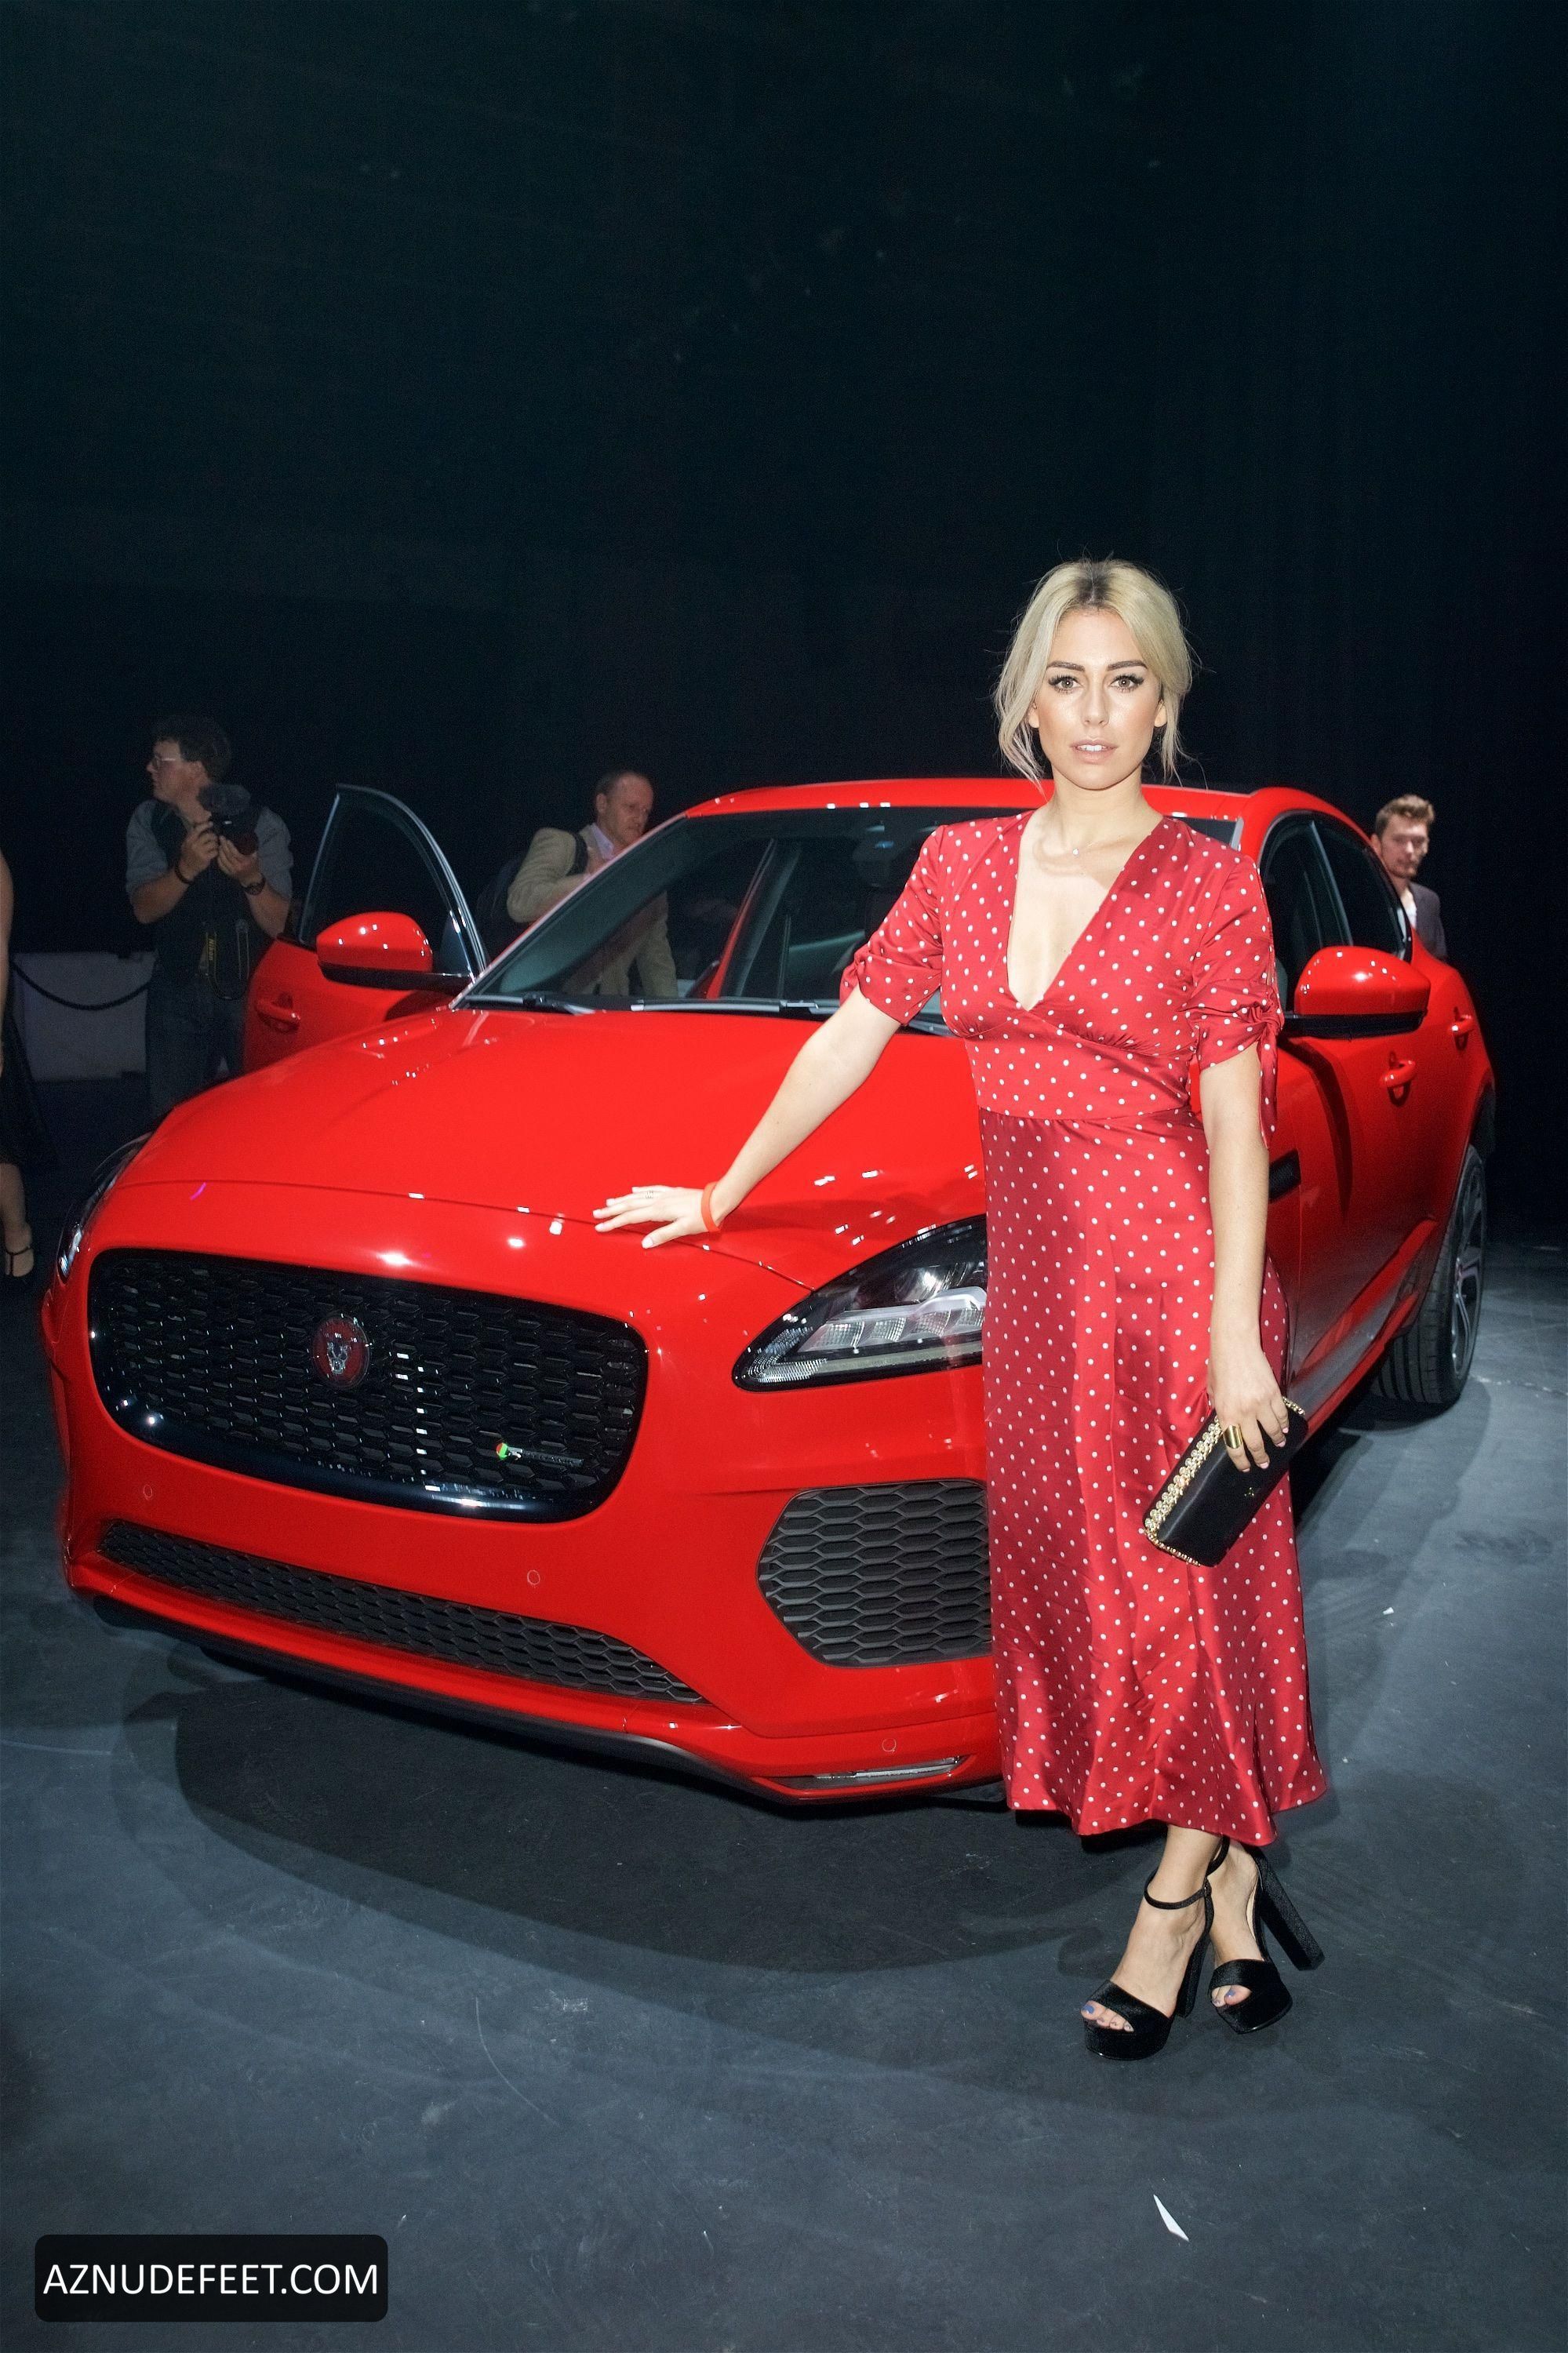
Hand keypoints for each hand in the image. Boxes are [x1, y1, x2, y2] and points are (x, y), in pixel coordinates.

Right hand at [177, 821, 218, 878]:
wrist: (187, 867)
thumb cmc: (188, 853)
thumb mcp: (186, 843)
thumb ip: (192, 835)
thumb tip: (200, 824)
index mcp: (189, 840)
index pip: (197, 829)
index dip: (205, 825)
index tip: (211, 824)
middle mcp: (194, 845)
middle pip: (208, 836)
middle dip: (213, 836)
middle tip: (215, 839)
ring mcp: (200, 851)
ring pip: (213, 843)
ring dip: (216, 844)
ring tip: (215, 846)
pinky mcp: (205, 858)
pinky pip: (215, 851)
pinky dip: (217, 851)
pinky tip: (215, 852)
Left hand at [216, 836, 262, 887]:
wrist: (251, 879)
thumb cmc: (254, 865)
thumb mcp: (255, 856)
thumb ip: (251, 848)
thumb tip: (247, 837)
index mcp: (245, 862)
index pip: (235, 853)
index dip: (230, 846)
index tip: (227, 839)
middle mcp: (238, 867)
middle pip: (228, 855)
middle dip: (223, 846)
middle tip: (221, 838)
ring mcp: (232, 871)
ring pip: (223, 860)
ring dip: (220, 851)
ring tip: (219, 845)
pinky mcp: (229, 873)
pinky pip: (221, 865)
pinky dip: (218, 859)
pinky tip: (218, 853)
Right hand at [593, 1184, 708, 1248]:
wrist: (717, 1201)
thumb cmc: (702, 1217)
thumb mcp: (683, 1229)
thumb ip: (663, 1235)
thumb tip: (645, 1244)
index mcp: (659, 1210)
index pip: (631, 1217)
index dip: (614, 1223)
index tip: (600, 1227)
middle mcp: (659, 1200)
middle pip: (630, 1205)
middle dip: (612, 1210)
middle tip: (596, 1213)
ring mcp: (665, 1194)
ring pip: (638, 1196)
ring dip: (622, 1200)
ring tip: (609, 1202)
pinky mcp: (672, 1192)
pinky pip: (651, 1190)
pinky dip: (640, 1191)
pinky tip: (634, 1190)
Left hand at [1208, 1333, 1289, 1470]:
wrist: (1235, 1344)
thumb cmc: (1219, 1365)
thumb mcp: (1212, 1391)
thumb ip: (1219, 1409)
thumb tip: (1227, 1423)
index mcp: (1226, 1414)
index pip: (1234, 1446)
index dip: (1241, 1460)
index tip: (1245, 1467)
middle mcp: (1244, 1413)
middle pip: (1256, 1444)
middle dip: (1261, 1457)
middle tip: (1264, 1463)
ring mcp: (1261, 1404)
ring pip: (1273, 1431)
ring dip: (1277, 1441)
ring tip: (1278, 1445)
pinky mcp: (1274, 1393)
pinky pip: (1282, 1415)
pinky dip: (1284, 1424)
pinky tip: (1285, 1428)